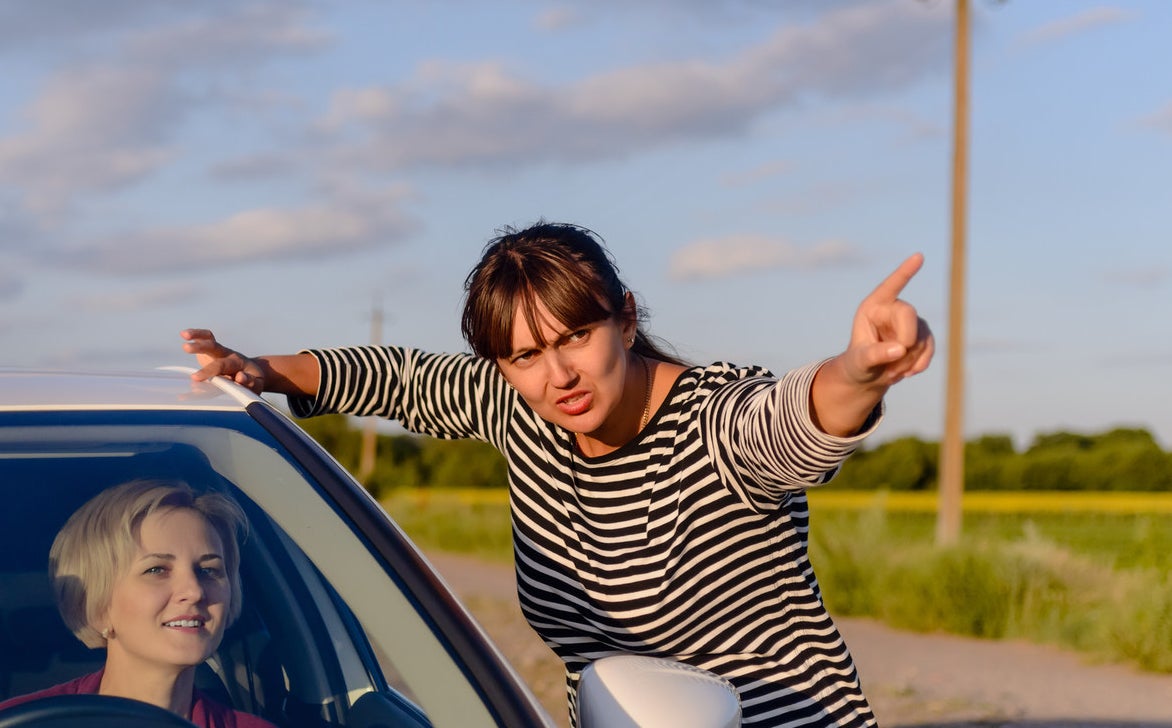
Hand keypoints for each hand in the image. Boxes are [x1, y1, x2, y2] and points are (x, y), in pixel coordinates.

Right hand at [180, 329, 266, 393]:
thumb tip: (240, 377)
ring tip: (184, 334)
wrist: (252, 372)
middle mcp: (228, 354)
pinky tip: (184, 334)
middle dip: (200, 347)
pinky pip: (205, 339)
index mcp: (238, 363)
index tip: (195, 378)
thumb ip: (250, 382)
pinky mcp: (213, 350)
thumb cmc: (253, 380)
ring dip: (197, 335)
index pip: (222, 365)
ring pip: (209, 339)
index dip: (209, 371)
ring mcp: (220, 351)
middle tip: (186, 347)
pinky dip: (196, 335)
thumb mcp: (257, 384)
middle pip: (214, 348)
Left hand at [842, 253, 934, 388]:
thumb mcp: (859, 361)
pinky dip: (920, 363)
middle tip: (892, 364)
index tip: (919, 256)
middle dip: (905, 341)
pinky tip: (907, 373)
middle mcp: (892, 309)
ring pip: (921, 336)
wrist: (868, 376)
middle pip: (909, 315)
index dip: (905, 272)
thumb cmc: (857, 364)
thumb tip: (900, 348)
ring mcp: (910, 321)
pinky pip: (929, 346)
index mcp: (872, 307)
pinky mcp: (922, 334)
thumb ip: (874, 354)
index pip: (890, 286)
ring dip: (909, 359)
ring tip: (891, 371)